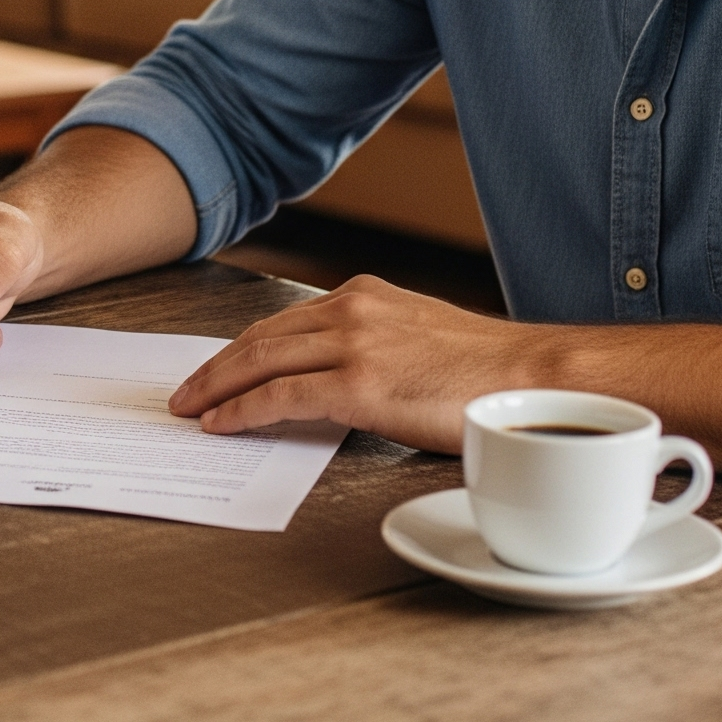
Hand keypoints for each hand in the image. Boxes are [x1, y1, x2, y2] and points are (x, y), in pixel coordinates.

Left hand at [168, 274, 535, 450]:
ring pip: (261, 361)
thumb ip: (374, 346)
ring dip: (216, 387)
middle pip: (260, 337)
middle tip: (184, 390)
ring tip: (189, 409)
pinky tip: (221, 424)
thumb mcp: (419, 339)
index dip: (242, 348)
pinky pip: (281, 396)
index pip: (283, 322)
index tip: (217, 368)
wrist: (537, 378)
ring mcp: (354, 343)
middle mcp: (351, 309)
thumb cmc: (489, 372)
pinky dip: (242, 410)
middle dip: (216, 367)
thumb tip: (339, 379)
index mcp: (364, 296)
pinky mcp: (360, 383)